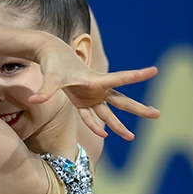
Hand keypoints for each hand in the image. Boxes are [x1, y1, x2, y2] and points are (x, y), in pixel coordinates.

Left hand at [29, 43, 158, 140]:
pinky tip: (104, 136)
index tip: (155, 70)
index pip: (121, 79)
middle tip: (157, 114)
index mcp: (96, 80)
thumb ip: (46, 90)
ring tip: (132, 137)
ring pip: (109, 113)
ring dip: (119, 126)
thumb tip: (34, 100)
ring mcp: (91, 96)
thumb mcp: (50, 77)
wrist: (51, 55)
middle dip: (139, 109)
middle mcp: (97, 89)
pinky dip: (95, 126)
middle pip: (122, 101)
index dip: (137, 75)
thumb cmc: (53, 64)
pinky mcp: (82, 101)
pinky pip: (90, 116)